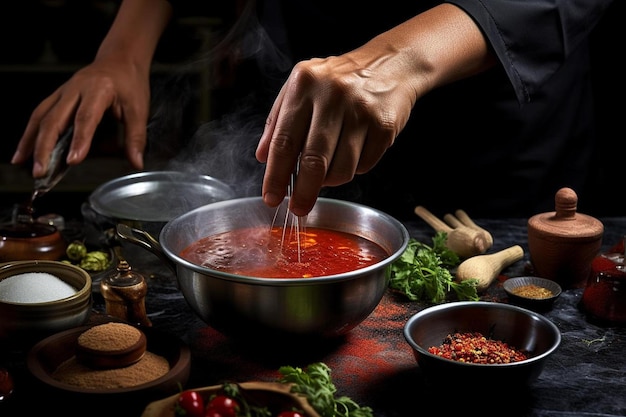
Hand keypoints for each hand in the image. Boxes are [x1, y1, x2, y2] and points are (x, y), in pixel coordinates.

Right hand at [11, 57, 150, 176]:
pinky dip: (29, 133)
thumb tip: (136, 163)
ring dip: (31, 141)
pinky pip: (39, 114)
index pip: (85, 118)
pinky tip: (24, 150)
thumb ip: (136, 137)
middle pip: (55, 118)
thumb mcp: (139, 109)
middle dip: (45, 146)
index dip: (79, 140)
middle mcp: (76, 88)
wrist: (120, 59)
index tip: (73, 161)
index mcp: (98, 89)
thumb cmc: (129, 83)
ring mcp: (63, 91)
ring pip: (41, 116)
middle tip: (41, 171)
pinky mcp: (57, 96)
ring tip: (24, 163)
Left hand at [256, 46, 416, 216]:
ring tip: (330, 168)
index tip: (271, 198)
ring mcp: (361, 111)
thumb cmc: (338, 79)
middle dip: (303, 192)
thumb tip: (263, 158)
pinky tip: (354, 150)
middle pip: (313, 161)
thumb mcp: (301, 87)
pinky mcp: (384, 125)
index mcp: (304, 85)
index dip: (275, 176)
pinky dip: (354, 168)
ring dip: (331, 181)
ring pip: (341, 170)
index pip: (284, 141)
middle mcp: (332, 95)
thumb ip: (277, 120)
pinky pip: (363, 166)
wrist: (390, 64)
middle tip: (298, 208)